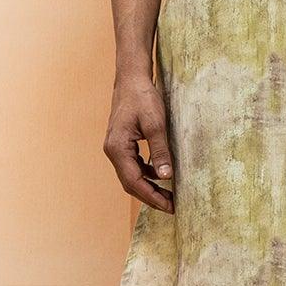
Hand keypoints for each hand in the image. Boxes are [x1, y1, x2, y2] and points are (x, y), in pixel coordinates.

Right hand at [104, 73, 175, 211]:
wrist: (131, 78)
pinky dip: (147, 175)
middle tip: (172, 207)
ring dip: (149, 188)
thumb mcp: (155, 123)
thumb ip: (160, 151)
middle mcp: (113, 151)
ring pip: (132, 176)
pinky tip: (161, 176)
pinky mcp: (123, 144)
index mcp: (117, 148)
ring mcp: (116, 148)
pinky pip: (134, 166)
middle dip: (151, 197)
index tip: (170, 206)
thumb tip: (166, 177)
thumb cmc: (142, 97)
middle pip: (130, 183)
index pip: (134, 182)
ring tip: (169, 196)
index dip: (152, 197)